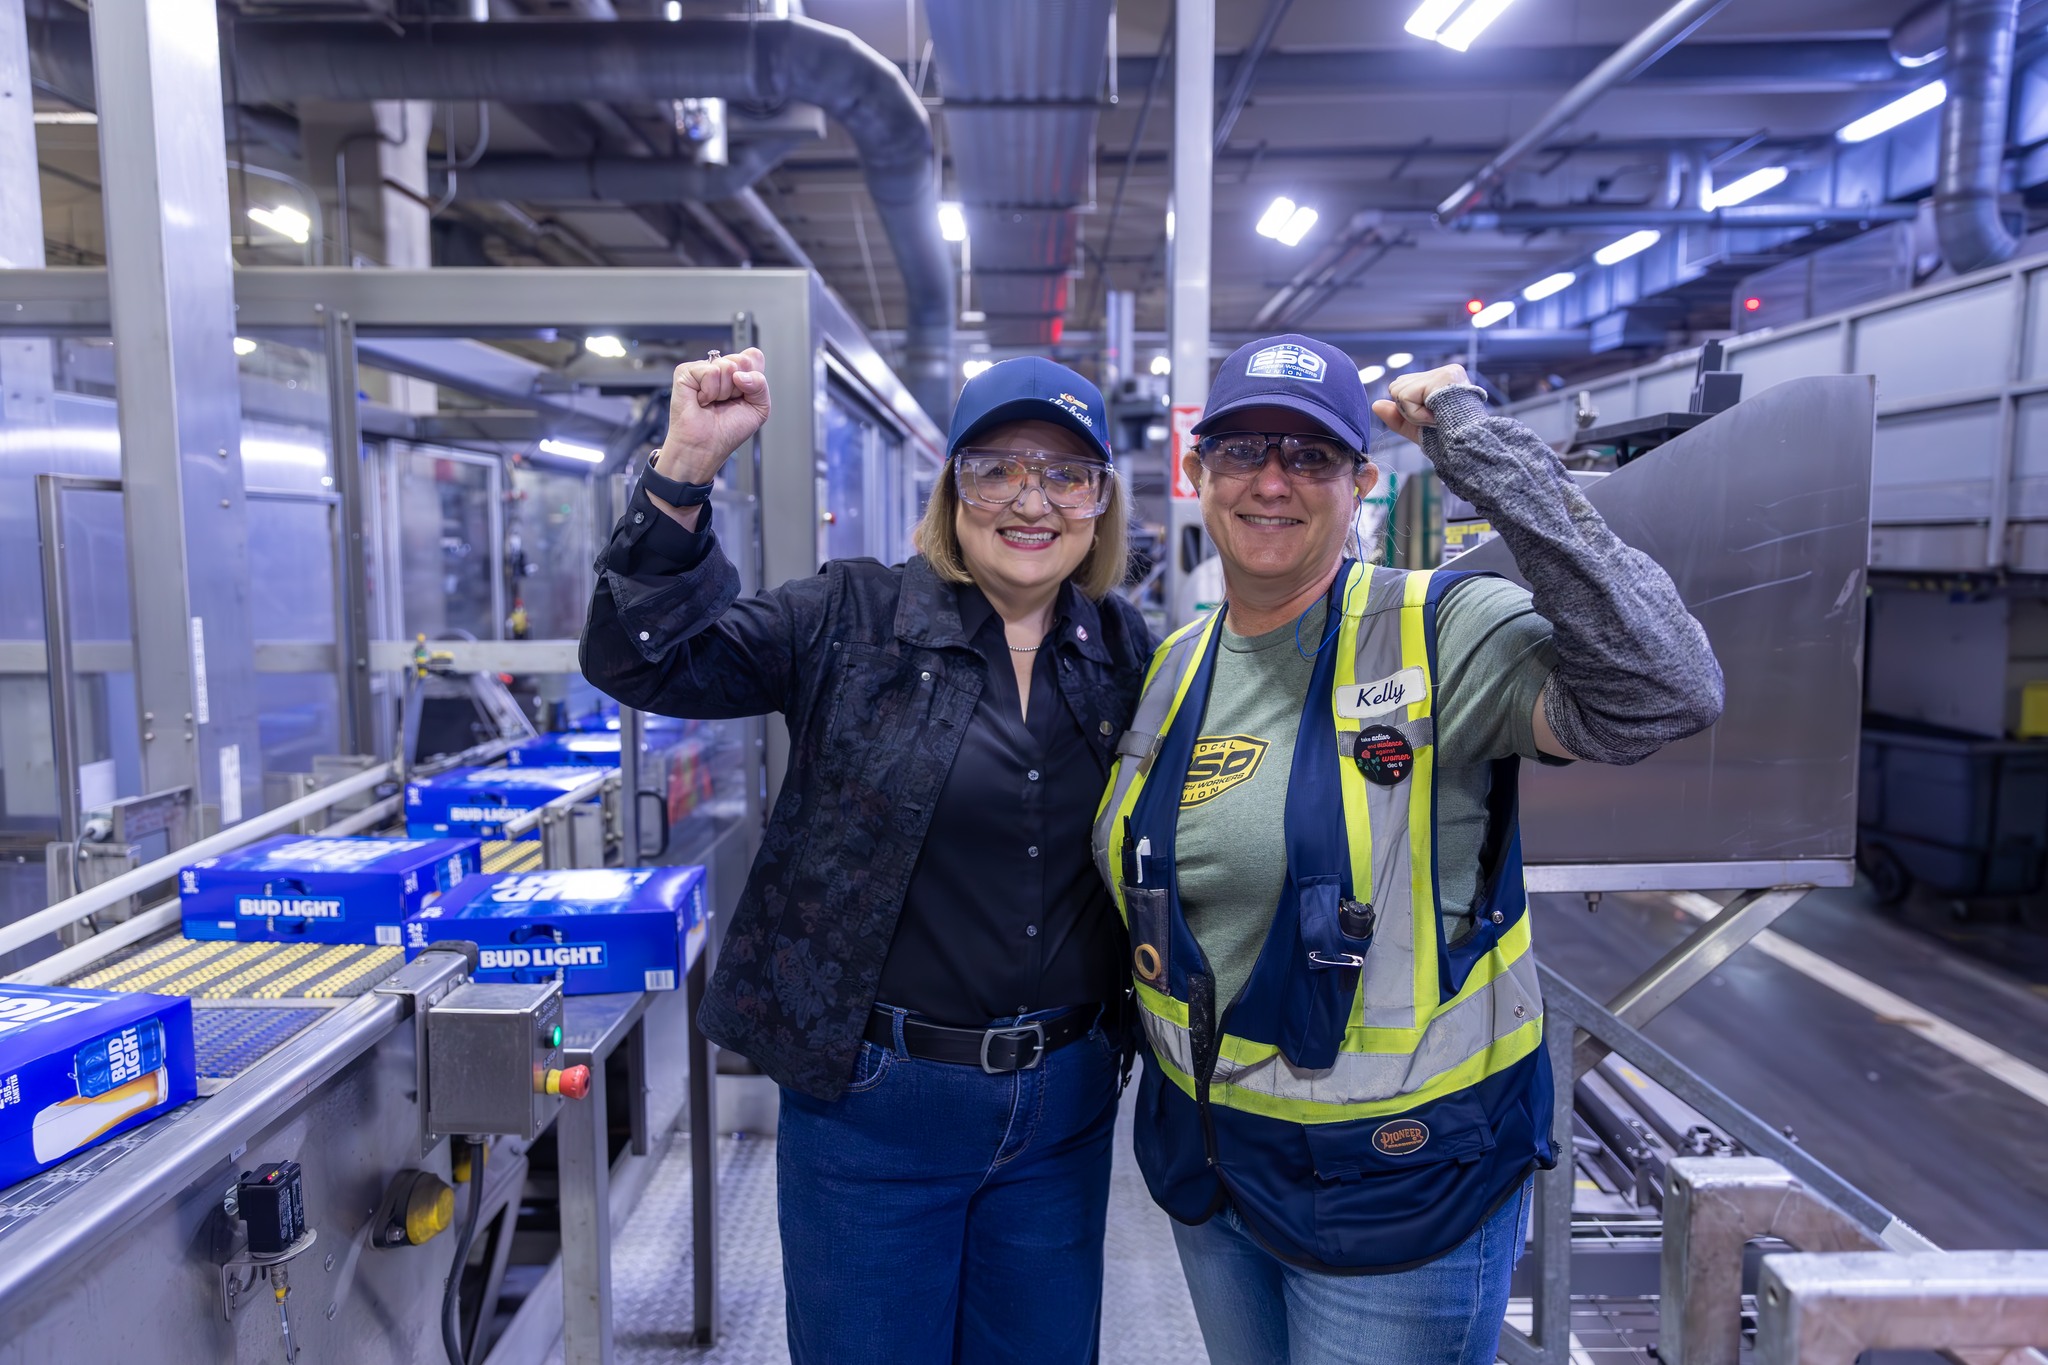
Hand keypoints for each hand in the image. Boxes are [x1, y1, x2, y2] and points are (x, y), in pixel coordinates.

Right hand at [652, 347, 770, 483]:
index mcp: (738, 373)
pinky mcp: (686, 372)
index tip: (744, 396)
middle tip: (727, 402)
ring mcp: (703, 368)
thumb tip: (740, 374)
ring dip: (724, 392)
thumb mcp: (759, 409)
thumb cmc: (728, 431)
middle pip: (743, 359)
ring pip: (727, 366)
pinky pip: (710, 371)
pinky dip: (710, 392)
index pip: (754, 356)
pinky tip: (701, 401)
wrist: (705, 447)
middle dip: (740, 387)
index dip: (754, 376)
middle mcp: (721, 368)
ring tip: (713, 403)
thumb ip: (761, 385)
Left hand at [1370, 363, 1469, 444]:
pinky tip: (1435, 417)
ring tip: (1435, 418)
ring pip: (1398, 391)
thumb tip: (1375, 404)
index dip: (1410, 408)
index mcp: (1442, 380)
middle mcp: (1444, 371)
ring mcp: (1444, 372)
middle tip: (1433, 419)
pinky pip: (1405, 397)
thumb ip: (1396, 416)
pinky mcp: (1441, 377)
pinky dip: (1414, 414)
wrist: (1467, 447)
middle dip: (1408, 409)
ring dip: (1412, 413)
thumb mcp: (1417, 428)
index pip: (1405, 387)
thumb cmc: (1448, 438)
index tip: (1432, 419)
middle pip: (1397, 386)